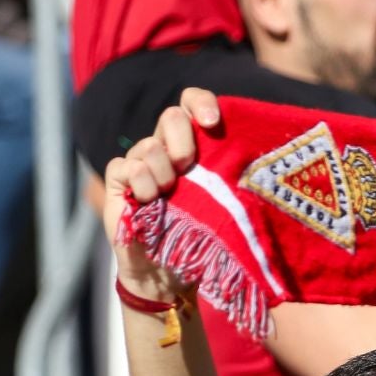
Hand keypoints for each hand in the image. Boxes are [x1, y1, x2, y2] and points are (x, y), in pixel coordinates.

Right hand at [100, 88, 220, 304]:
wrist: (167, 272)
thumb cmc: (199, 236)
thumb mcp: (221, 203)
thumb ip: (228, 175)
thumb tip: (256, 158)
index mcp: (192, 145)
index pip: (192, 103)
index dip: (200, 103)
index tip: (213, 122)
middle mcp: (165, 147)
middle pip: (171, 116)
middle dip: (182, 140)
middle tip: (187, 167)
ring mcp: (140, 161)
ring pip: (149, 146)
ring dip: (162, 173)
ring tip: (166, 197)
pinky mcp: (119, 179)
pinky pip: (127, 166)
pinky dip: (141, 183)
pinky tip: (147, 201)